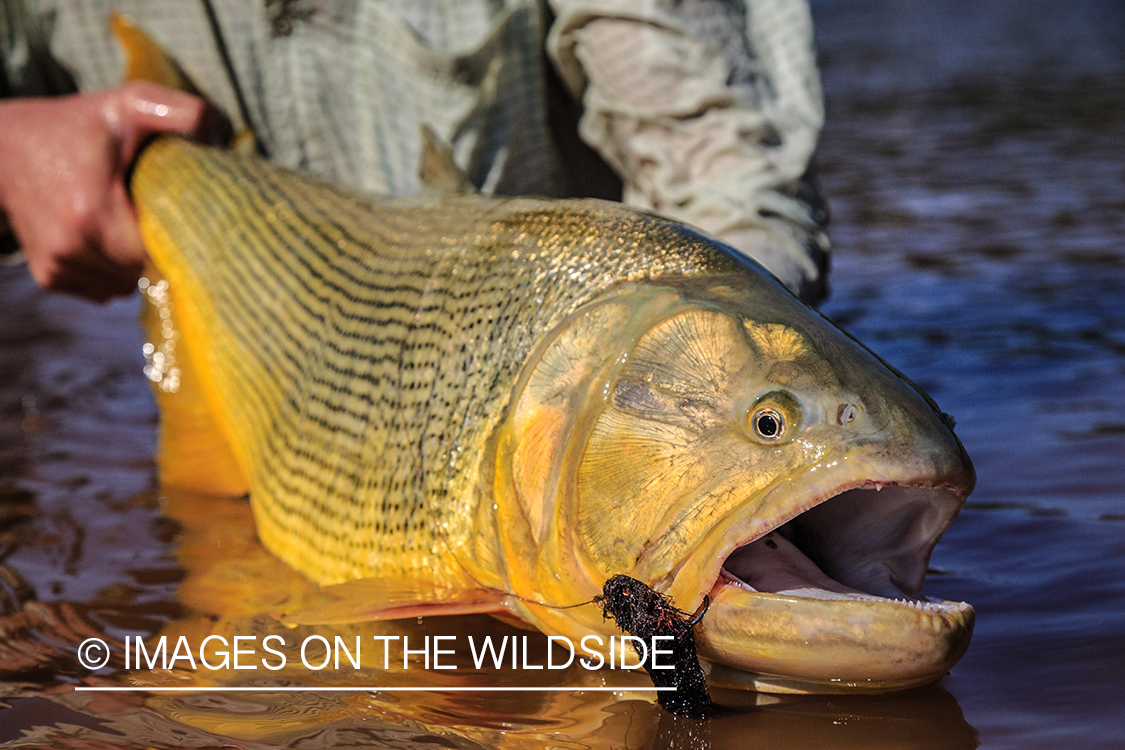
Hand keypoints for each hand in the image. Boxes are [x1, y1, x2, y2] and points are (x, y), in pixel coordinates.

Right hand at [0, 81, 223, 300]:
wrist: (2, 148)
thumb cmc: (72, 126)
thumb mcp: (127, 105)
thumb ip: (179, 112)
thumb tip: (220, 137)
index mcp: (90, 214)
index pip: (159, 251)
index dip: (176, 235)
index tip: (177, 211)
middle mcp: (70, 249)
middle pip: (144, 271)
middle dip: (157, 248)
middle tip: (151, 211)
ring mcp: (58, 268)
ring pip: (125, 285)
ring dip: (135, 262)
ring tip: (126, 222)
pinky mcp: (51, 278)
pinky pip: (104, 289)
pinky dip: (113, 270)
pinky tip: (108, 238)